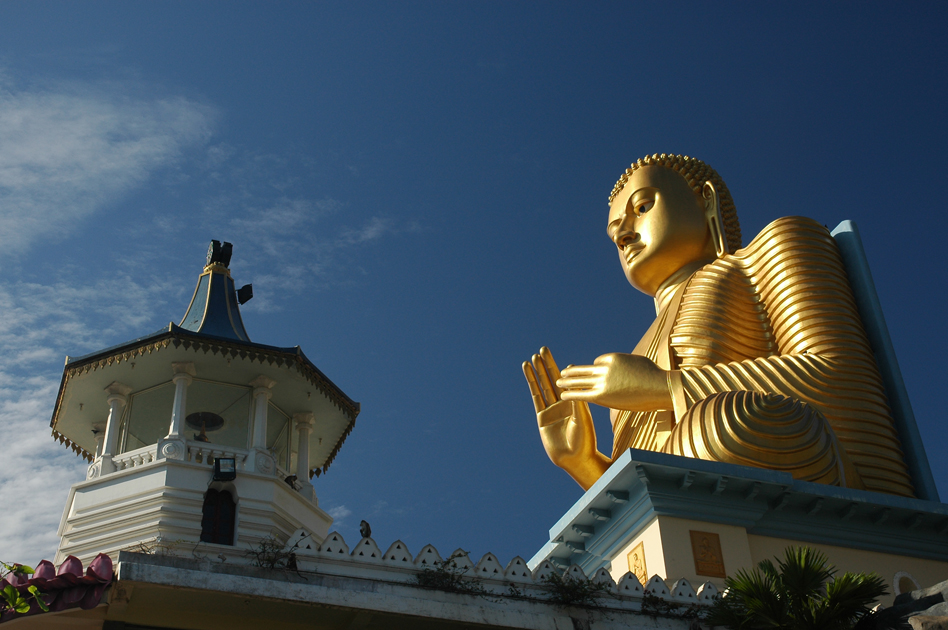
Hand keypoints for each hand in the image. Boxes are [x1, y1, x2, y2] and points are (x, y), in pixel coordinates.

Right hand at [523, 347, 610, 488]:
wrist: (574, 458)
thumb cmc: (584, 441)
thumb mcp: (582, 419)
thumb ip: (576, 402)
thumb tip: (572, 385)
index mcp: (576, 402)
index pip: (568, 382)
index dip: (564, 370)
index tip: (561, 359)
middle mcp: (564, 404)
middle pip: (554, 379)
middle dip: (548, 365)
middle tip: (543, 349)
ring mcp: (551, 409)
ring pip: (543, 385)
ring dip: (538, 371)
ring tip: (533, 357)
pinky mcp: (541, 416)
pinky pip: (536, 397)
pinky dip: (532, 384)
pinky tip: (528, 372)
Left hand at [557, 353, 671, 411]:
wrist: (659, 386)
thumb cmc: (654, 376)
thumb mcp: (638, 362)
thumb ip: (626, 363)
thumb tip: (625, 367)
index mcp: (613, 358)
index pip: (598, 362)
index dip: (596, 369)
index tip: (594, 374)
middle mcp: (605, 368)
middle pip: (584, 369)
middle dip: (572, 371)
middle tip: (562, 371)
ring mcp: (602, 381)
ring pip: (579, 380)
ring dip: (567, 381)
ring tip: (558, 382)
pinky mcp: (602, 396)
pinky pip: (581, 394)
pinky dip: (570, 394)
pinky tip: (562, 395)